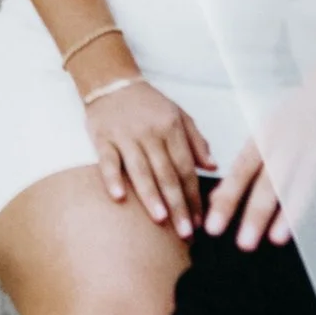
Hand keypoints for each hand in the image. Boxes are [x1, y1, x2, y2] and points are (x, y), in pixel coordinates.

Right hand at [83, 69, 214, 239]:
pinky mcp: (103, 138)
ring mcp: (126, 136)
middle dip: (178, 205)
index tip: (198, 221)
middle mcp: (151, 132)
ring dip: (151, 196)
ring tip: (161, 219)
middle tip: (185, 232)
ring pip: (141, 169)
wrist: (112, 82)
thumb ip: (196, 141)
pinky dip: (113, 178)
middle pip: (167, 174)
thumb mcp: (178, 114)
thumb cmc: (149, 103)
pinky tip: (119, 197)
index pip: (186, 167)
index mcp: (172, 127)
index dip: (194, 195)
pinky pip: (108, 161)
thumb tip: (212, 166)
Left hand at [206, 39, 315, 247]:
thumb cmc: (300, 112)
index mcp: (267, 134)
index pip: (242, 170)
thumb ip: (247, 164)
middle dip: (255, 212)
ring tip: (277, 238)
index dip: (227, 198)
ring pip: (304, 180)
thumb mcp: (269, 130)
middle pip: (270, 180)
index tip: (212, 226)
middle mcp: (291, 139)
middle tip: (243, 243)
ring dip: (290, 210)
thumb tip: (217, 198)